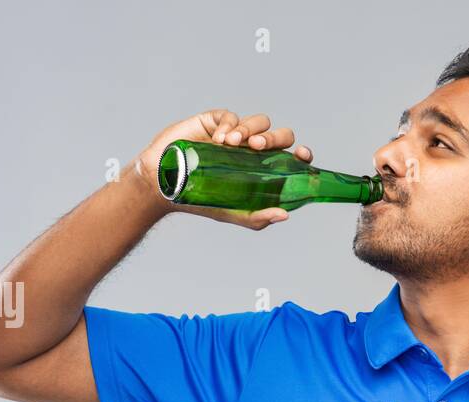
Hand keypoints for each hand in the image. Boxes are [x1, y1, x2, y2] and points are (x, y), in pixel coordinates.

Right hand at [128, 108, 314, 229]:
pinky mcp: (216, 122)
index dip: (301, 154)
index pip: (290, 157)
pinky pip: (232, 116)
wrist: (167, 185)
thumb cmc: (202, 200)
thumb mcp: (233, 214)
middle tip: (256, 147)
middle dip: (273, 138)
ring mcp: (236, 135)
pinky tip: (217, 141)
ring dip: (250, 130)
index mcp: (263, 169)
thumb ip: (258, 217)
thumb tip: (284, 215)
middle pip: (278, 135)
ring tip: (231, 143)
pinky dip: (229, 125)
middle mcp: (253, 150)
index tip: (302, 154)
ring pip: (258, 122)